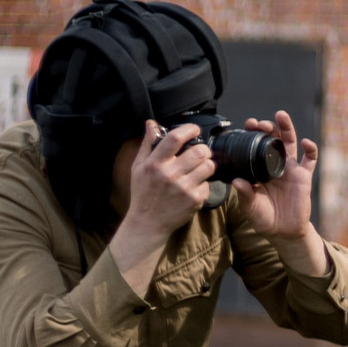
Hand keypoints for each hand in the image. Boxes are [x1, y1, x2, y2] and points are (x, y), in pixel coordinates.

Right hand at [123, 121, 214, 238]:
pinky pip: (208, 184)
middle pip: (199, 151)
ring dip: (207, 165)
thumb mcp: (138, 167)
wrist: (147, 223)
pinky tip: (194, 186)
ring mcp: (183, 188)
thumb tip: (151, 123)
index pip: (174, 139)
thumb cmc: (143, 193)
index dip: (189, 129)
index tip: (194, 129)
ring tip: (199, 168)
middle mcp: (169, 175)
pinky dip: (204, 183)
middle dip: (203, 149)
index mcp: (154, 164)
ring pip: (209, 166)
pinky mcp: (194, 199)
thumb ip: (147, 144)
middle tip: (200, 152)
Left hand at [234, 111, 318, 239]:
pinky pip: (309, 159)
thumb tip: (236, 181)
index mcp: (258, 169)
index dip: (251, 135)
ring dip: (286, 128)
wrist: (284, 231)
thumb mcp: (250, 208)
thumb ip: (245, 195)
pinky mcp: (304, 176)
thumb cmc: (264, 218)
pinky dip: (310, 149)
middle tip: (260, 122)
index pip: (254, 147)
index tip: (246, 126)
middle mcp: (274, 165)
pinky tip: (306, 143)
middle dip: (267, 128)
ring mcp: (290, 168)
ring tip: (281, 116)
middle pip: (272, 140)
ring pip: (290, 143)